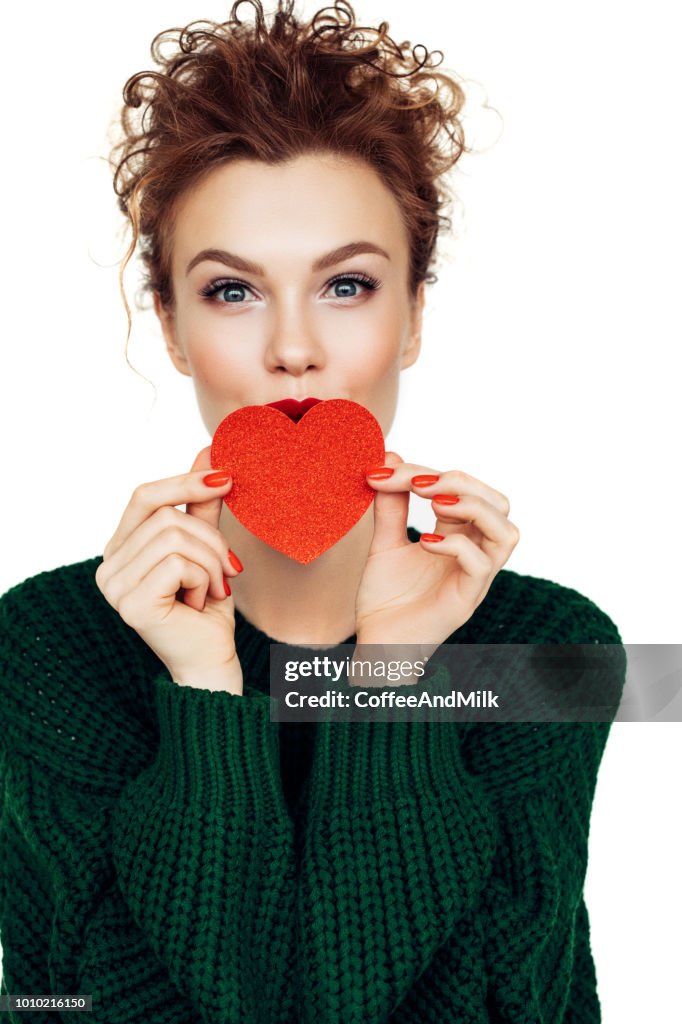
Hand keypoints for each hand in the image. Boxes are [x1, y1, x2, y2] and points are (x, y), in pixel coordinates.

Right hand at [95, 447, 243, 691]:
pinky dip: (204, 579)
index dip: (184, 481)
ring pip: (175, 537)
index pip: (144, 495)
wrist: (212, 659)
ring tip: (215, 588)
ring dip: (211, 561)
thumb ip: (201, 505)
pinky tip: (201, 602)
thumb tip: (209, 452)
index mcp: (121, 548)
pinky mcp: (130, 603)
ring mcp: (114, 586)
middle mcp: (108, 565)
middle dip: (210, 537)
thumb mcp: (206, 547)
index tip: (228, 477)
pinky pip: (178, 563)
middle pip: (165, 516)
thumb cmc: (207, 607)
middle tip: (231, 567)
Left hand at [355, 451, 519, 648]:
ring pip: (505, 533)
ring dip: (472, 508)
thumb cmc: (386, 599)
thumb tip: (390, 458)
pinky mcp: (466, 601)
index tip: (386, 470)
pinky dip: (456, 544)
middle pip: (499, 504)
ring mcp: (474, 579)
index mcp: (459, 537)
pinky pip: (481, 565)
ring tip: (433, 503)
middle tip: (419, 482)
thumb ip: (390, 506)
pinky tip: (424, 541)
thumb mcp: (384, 543)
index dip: (428, 473)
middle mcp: (474, 554)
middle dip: (463, 482)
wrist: (375, 646)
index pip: (464, 491)